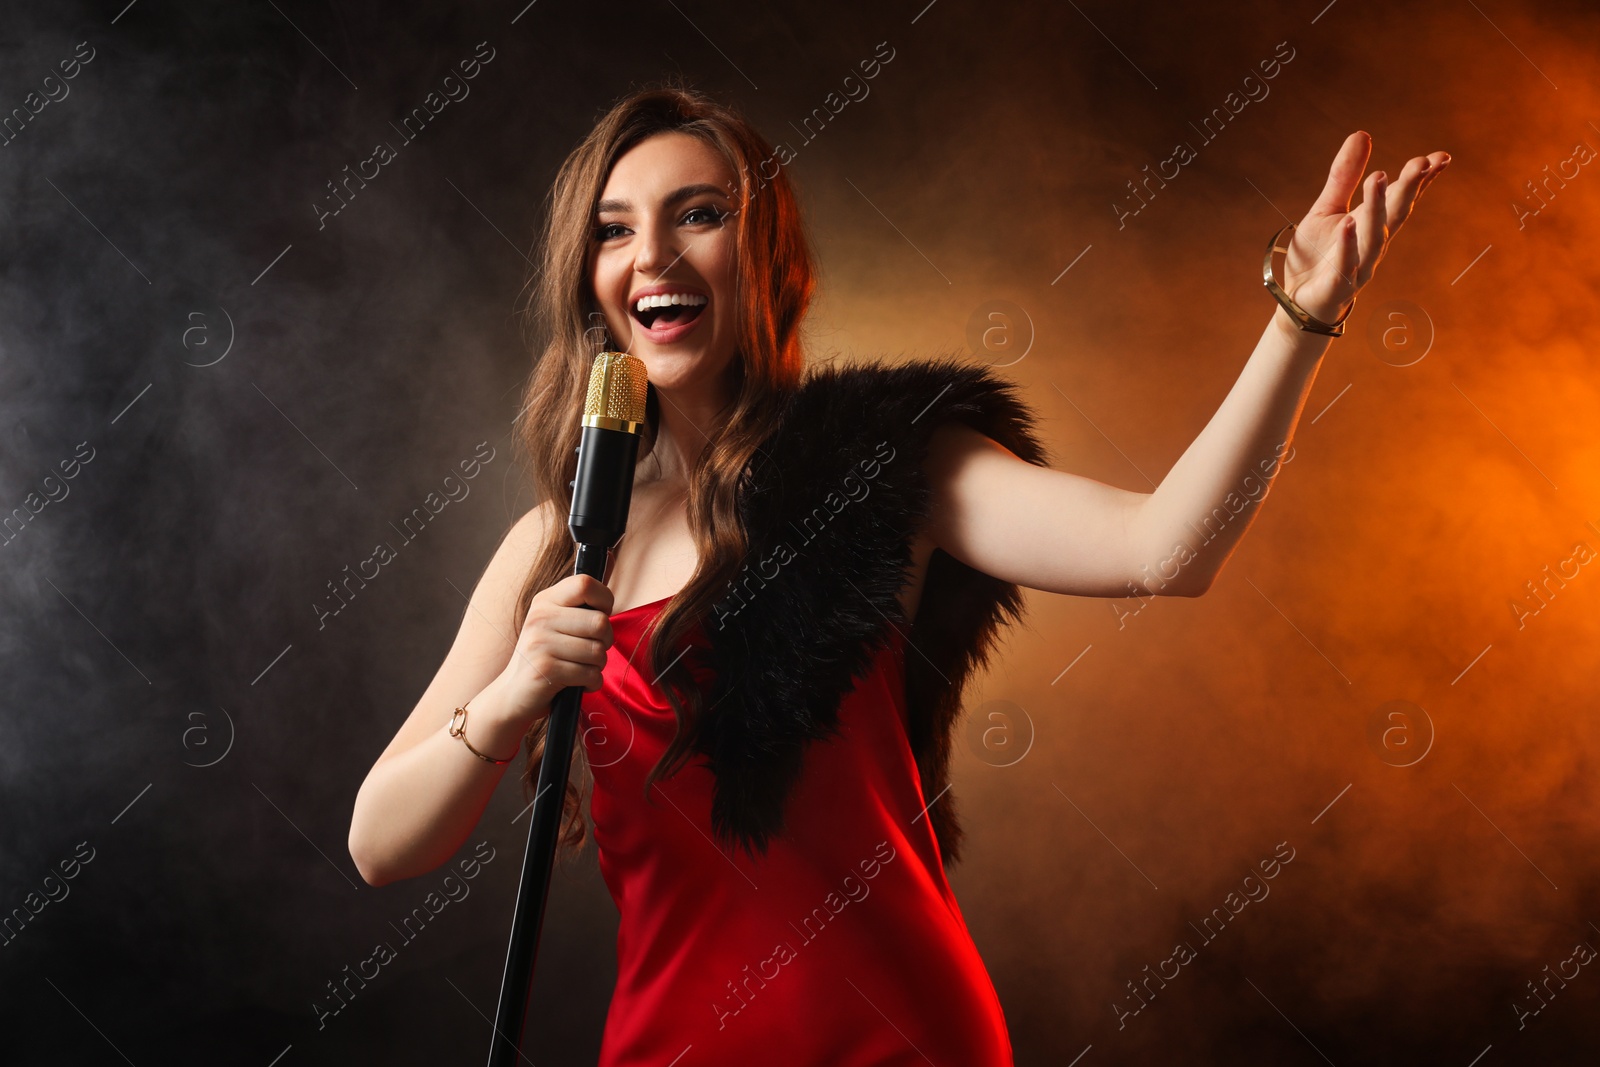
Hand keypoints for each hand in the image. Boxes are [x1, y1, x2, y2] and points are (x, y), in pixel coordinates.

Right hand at [492, 573, 615, 724]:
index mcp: (545, 601)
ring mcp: (540, 643)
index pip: (584, 584)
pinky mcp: (545, 670)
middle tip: (591, 651)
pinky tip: (576, 683)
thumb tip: (610, 581)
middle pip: (600, 622)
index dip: (604, 600)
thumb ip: (579, 606)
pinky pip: (590, 675)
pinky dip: (591, 683)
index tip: (599, 616)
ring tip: (579, 668)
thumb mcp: (555, 622)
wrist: (512, 694)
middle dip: (606, 641)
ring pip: (598, 652)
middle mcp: (540, 618)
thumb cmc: (545, 657)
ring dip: (597, 666)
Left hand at [1278, 130, 1450, 326]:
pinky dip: (1349, 244)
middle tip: (1421, 162)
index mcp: (1372, 223)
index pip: (1403, 198)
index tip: (1440, 158)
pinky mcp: (1338, 284)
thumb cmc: (1317, 255)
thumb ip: (1343, 175)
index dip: (1422, 179)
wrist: (1297, 302)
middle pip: (1396, 214)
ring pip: (1375, 236)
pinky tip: (1348, 224)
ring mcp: (1358, 266)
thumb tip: (1362, 134)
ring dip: (1379, 207)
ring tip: (1379, 177)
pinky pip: (1346, 264)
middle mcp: (1373, 244)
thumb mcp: (1327, 208)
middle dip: (1409, 188)